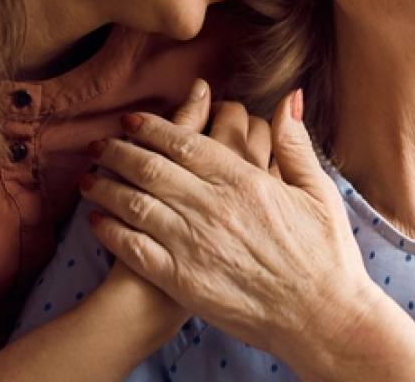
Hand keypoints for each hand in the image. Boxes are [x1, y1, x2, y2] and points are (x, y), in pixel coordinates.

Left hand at [81, 84, 414, 378]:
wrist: (321, 316)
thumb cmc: (326, 254)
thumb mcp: (319, 191)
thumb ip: (295, 144)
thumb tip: (288, 98)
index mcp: (245, 181)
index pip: (185, 143)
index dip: (152, 128)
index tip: (131, 120)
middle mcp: (214, 208)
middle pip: (150, 168)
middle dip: (118, 151)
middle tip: (99, 143)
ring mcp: (195, 245)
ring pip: (135, 204)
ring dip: (105, 187)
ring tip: (88, 178)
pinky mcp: (183, 280)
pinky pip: (135, 249)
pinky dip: (110, 231)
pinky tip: (97, 222)